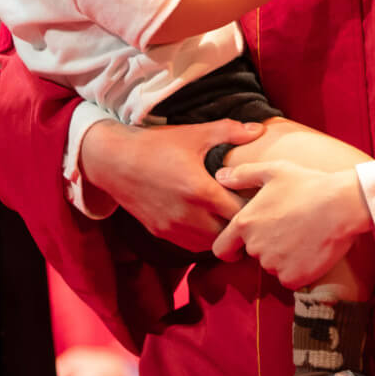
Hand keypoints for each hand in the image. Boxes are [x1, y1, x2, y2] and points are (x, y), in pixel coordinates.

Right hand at [76, 116, 263, 250]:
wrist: (115, 161)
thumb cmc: (157, 145)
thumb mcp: (194, 134)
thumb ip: (229, 132)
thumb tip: (259, 130)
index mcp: (201, 192)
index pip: (241, 213)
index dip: (254, 207)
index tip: (258, 196)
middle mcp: (189, 216)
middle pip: (229, 235)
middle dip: (241, 224)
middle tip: (249, 209)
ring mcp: (174, 228)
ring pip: (211, 245)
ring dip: (222, 233)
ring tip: (228, 215)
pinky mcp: (162, 234)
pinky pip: (192, 246)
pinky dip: (203, 238)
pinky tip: (207, 220)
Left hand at [211, 162, 371, 289]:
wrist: (341, 206)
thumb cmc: (308, 184)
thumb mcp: (274, 171)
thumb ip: (243, 174)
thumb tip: (220, 176)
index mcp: (245, 223)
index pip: (222, 249)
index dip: (229, 249)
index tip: (239, 249)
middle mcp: (256, 247)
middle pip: (254, 255)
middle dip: (266, 245)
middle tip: (289, 227)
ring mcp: (274, 265)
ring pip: (273, 266)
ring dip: (283, 256)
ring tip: (303, 234)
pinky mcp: (293, 278)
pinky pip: (290, 278)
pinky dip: (299, 269)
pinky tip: (311, 249)